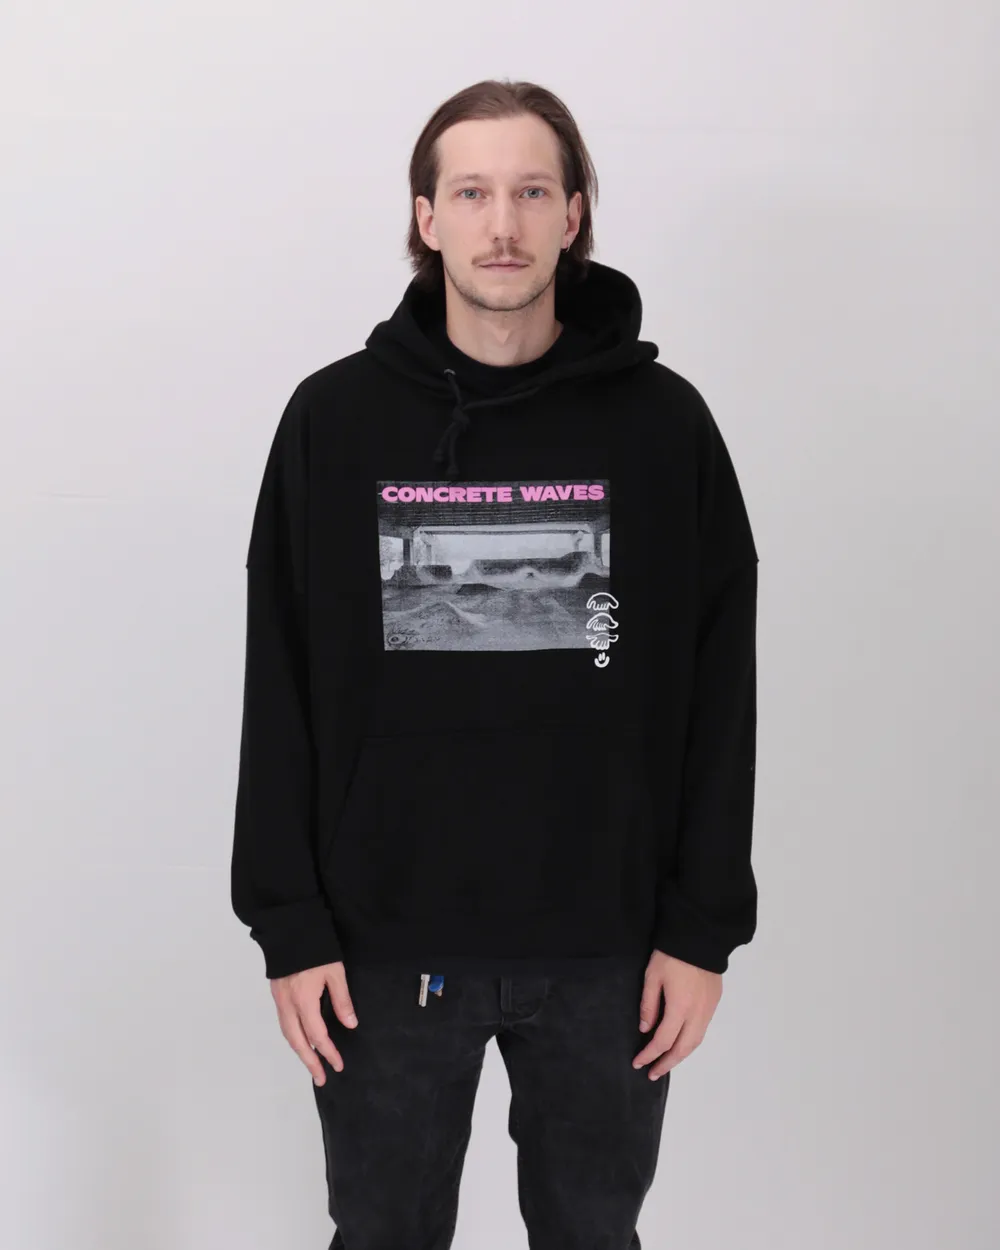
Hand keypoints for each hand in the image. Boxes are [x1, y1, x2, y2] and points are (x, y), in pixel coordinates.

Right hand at [270, 960, 358, 1085]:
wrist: (289, 929)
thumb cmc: (316, 949)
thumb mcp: (335, 972)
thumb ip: (342, 999)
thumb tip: (350, 1024)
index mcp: (304, 1001)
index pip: (317, 1035)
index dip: (328, 1052)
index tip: (338, 1065)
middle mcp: (288, 1005)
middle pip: (297, 1042)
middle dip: (309, 1062)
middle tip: (320, 1078)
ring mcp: (280, 1000)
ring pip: (288, 1034)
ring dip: (299, 1051)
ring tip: (311, 1064)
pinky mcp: (277, 994)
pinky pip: (284, 1023)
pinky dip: (293, 1037)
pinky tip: (300, 1039)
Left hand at [632, 949, 722, 1079]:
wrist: (700, 938)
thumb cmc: (671, 955)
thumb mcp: (652, 976)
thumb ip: (648, 1005)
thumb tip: (645, 1029)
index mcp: (680, 1008)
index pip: (663, 1040)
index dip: (649, 1054)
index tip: (637, 1062)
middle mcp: (697, 1014)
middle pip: (683, 1049)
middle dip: (666, 1064)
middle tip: (652, 1073)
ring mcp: (708, 1009)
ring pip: (695, 1042)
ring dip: (680, 1056)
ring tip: (666, 1063)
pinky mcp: (714, 1003)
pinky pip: (702, 1030)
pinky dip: (690, 1043)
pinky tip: (681, 1043)